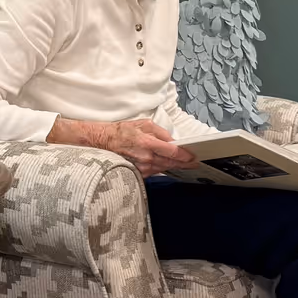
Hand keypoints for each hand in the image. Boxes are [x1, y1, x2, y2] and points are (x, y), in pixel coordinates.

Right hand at [48, 116, 196, 176]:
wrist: (102, 142)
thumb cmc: (122, 131)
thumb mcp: (143, 124)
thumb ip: (160, 132)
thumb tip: (173, 141)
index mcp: (148, 143)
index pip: (172, 152)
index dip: (185, 155)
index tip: (194, 156)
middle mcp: (146, 158)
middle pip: (171, 163)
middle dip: (184, 162)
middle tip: (195, 162)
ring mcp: (142, 168)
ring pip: (163, 168)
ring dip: (174, 165)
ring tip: (185, 163)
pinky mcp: (138, 173)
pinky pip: (155, 171)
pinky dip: (162, 167)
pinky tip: (168, 165)